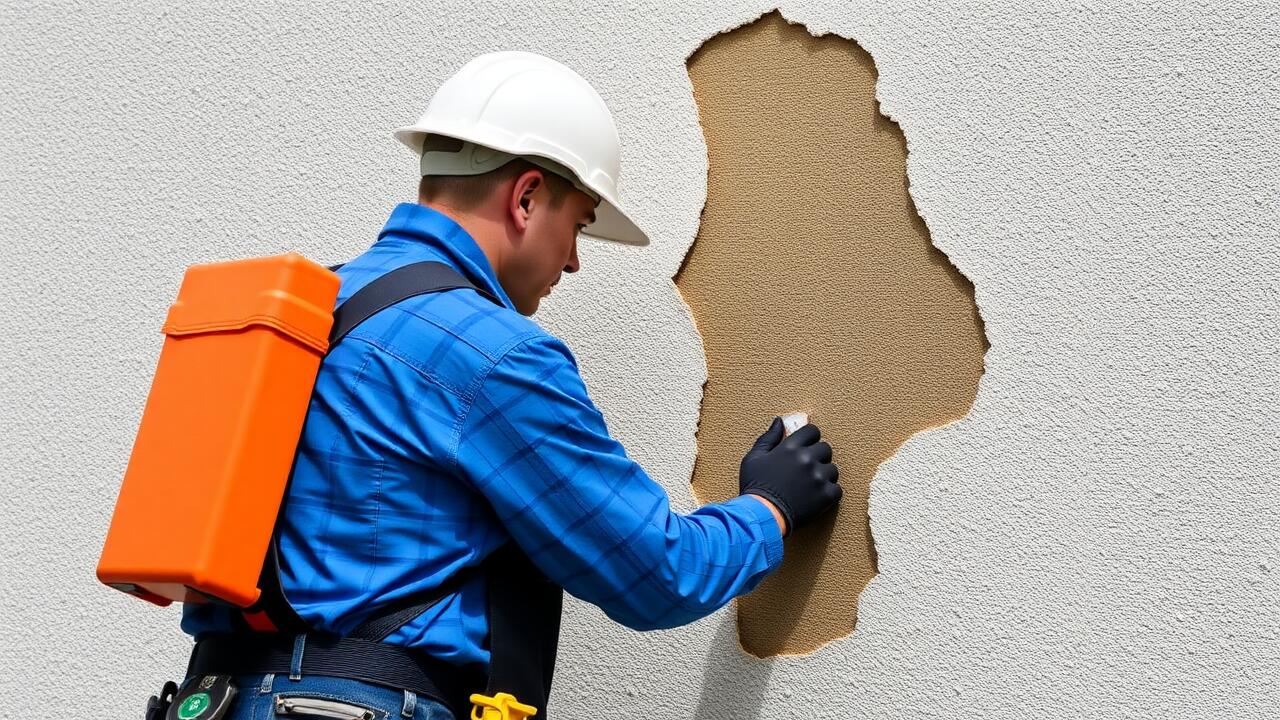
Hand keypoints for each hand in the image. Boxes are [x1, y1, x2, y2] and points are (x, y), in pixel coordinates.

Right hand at [738, 417, 840, 535]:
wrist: (761, 515)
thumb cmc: (755, 487)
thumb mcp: (754, 458)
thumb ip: (768, 438)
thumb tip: (778, 421)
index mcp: (790, 447)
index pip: (813, 431)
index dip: (810, 438)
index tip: (806, 447)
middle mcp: (807, 459)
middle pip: (826, 449)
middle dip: (818, 456)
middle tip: (807, 469)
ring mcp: (818, 477)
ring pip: (833, 469)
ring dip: (824, 475)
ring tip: (810, 485)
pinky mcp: (826, 496)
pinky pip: (837, 489)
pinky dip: (829, 493)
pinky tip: (816, 496)